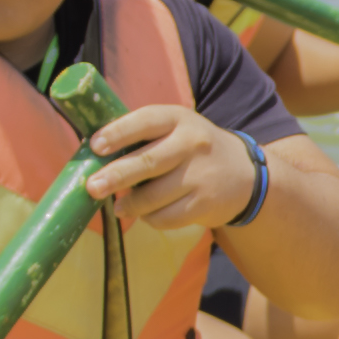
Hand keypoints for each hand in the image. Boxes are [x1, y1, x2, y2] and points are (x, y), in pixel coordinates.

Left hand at [80, 98, 265, 234]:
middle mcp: (192, 143)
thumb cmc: (194, 149)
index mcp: (178, 119)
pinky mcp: (204, 203)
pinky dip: (150, 218)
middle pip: (147, 162)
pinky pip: (166, 217)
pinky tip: (147, 214)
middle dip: (115, 176)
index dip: (118, 133)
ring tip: (120, 206)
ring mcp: (200, 175)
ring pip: (153, 197)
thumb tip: (96, 159)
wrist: (246, 174)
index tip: (95, 146)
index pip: (145, 121)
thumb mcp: (177, 129)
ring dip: (130, 205)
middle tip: (92, 187)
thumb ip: (144, 138)